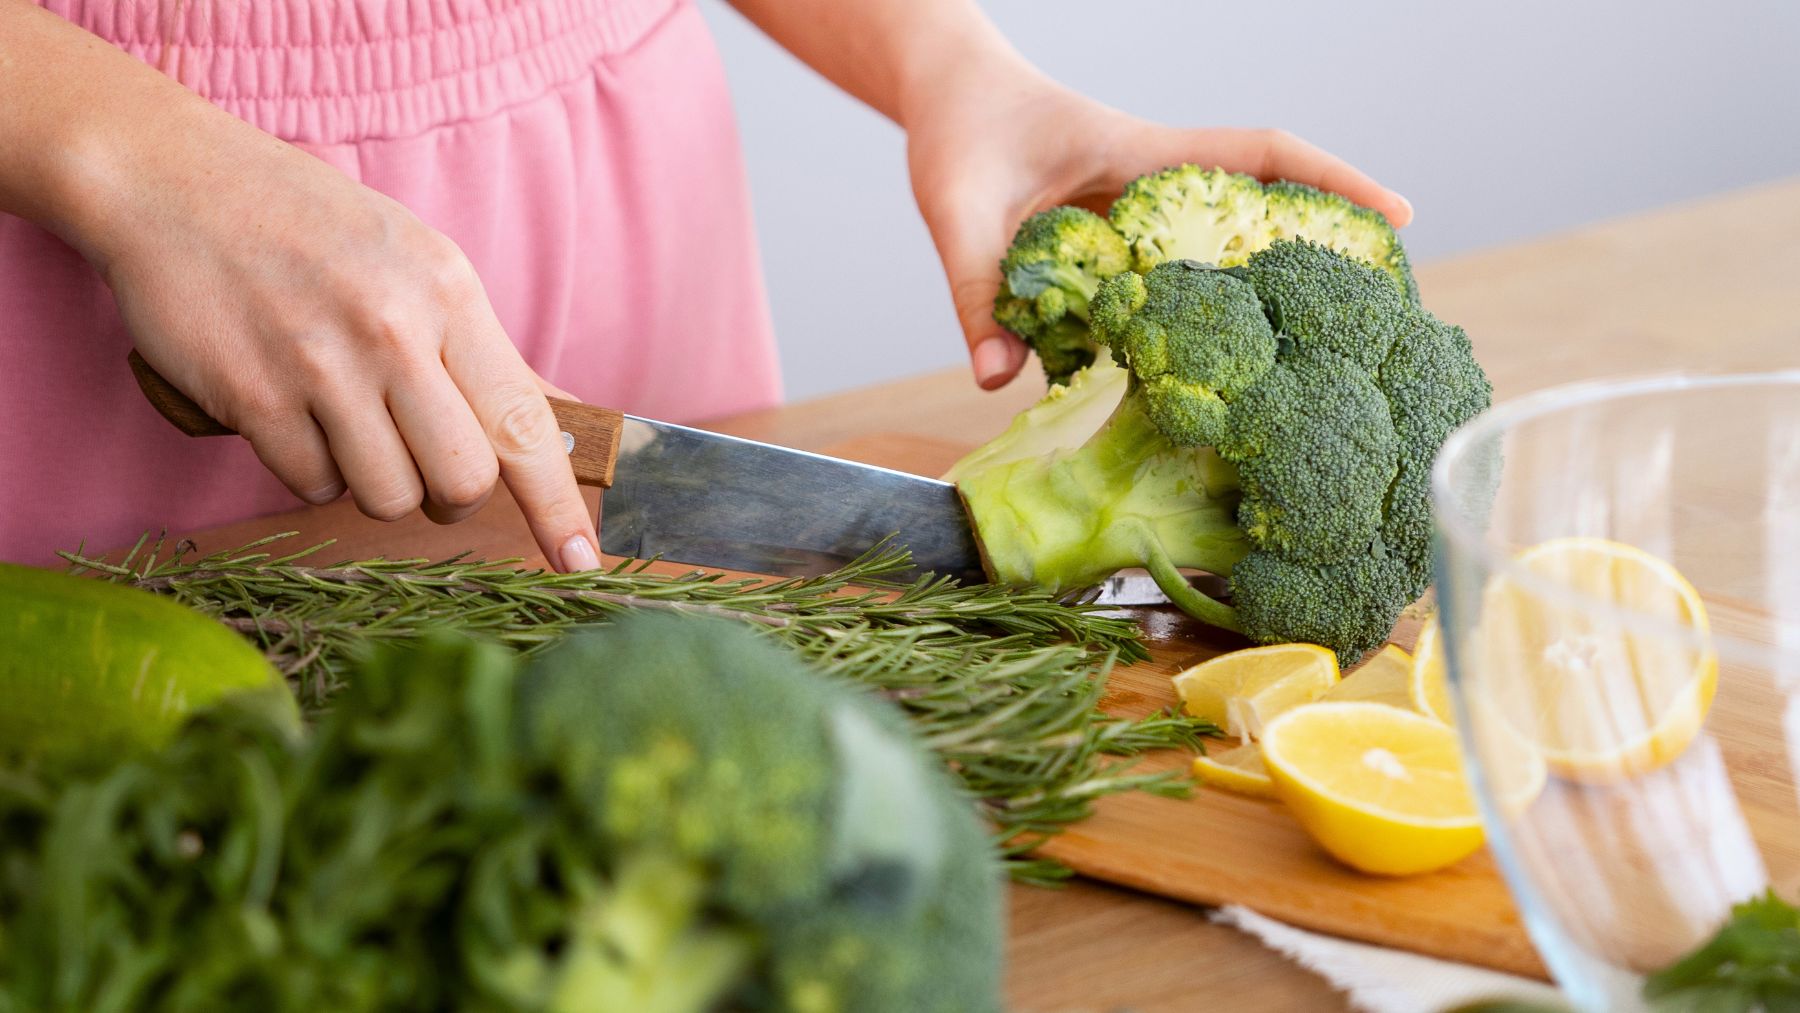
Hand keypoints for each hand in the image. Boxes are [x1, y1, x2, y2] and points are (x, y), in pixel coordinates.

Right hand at [63, 101, 599, 571]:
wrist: (177, 179)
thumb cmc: (313, 228)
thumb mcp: (419, 263)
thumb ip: (482, 350)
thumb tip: (559, 417)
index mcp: (450, 294)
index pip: (526, 423)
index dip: (557, 503)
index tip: (581, 559)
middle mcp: (394, 332)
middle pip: (462, 482)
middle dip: (450, 496)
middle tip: (422, 462)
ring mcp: (320, 366)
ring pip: (387, 497)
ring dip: (375, 482)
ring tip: (347, 421)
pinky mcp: (251, 396)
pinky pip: (310, 484)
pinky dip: (308, 467)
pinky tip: (293, 410)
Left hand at [904, 61, 1412, 389]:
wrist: (943, 99)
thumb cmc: (959, 130)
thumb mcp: (957, 209)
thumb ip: (977, 291)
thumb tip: (995, 378)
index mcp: (1141, 157)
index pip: (1258, 156)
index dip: (1330, 179)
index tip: (1396, 213)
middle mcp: (1152, 191)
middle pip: (1257, 219)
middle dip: (1318, 258)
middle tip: (1379, 317)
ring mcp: (1134, 225)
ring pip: (1212, 267)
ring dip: (1256, 308)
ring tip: (1304, 375)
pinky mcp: (1107, 257)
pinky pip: (1158, 296)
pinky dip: (1183, 335)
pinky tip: (1196, 388)